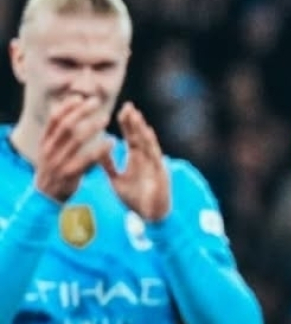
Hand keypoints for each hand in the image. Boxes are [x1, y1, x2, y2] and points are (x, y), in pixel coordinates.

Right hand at [33, 97, 111, 202]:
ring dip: (91, 127)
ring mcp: (59, 162)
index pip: (54, 119)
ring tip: (106, 118)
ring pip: (75, 140)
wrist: (46, 195)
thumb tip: (65, 110)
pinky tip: (112, 142)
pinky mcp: (70, 174)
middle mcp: (50, 149)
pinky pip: (86, 159)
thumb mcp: (50, 149)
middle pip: (65, 126)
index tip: (80, 97)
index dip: (66, 107)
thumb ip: (57, 134)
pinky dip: (100, 149)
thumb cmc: (54, 168)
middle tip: (96, 101)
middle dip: (81, 112)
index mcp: (45, 141)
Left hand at [99, 102, 171, 220]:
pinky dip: (151, 145)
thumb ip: (108, 165)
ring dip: (141, 130)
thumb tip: (97, 149)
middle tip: (128, 106)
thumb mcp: (116, 180)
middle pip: (140, 137)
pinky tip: (147, 134)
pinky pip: (154, 157)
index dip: (127, 125)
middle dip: (134, 122)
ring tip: (136, 116)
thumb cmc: (135, 200)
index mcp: (137, 160)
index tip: (120, 110)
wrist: (150, 217)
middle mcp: (147, 160)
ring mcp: (154, 166)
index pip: (131, 138)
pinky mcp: (160, 174)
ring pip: (147, 144)